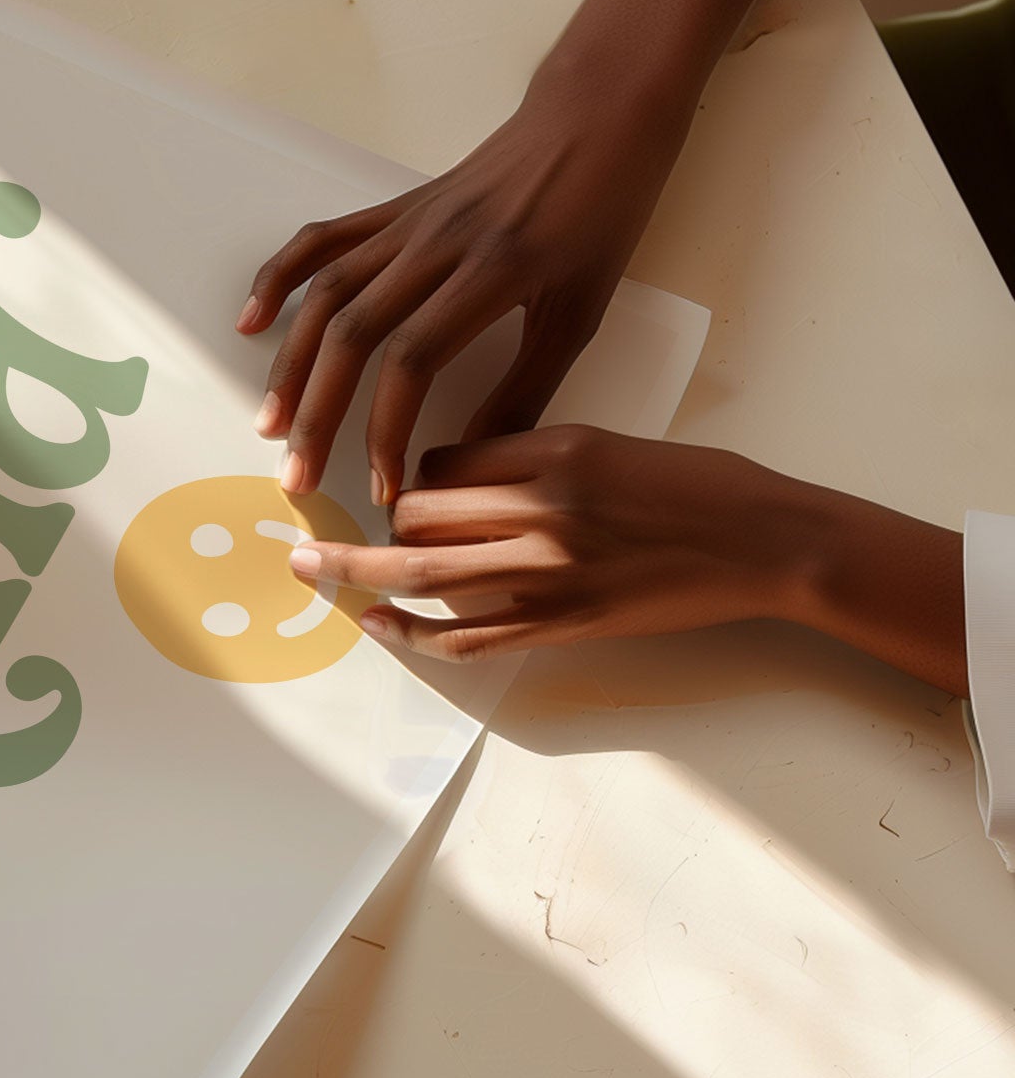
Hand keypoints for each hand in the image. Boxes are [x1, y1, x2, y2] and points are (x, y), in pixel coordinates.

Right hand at [237, 72, 685, 502]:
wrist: (595, 116)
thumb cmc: (601, 214)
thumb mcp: (580, 310)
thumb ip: (526, 387)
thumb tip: (474, 456)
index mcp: (491, 271)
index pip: (413, 360)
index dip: (387, 430)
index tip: (384, 487)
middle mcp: (436, 244)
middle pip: (353, 334)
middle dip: (319, 413)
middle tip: (298, 474)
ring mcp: (408, 222)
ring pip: (327, 295)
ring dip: (291, 364)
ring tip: (270, 422)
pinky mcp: (395, 208)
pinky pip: (323, 242)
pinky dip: (280, 279)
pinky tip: (252, 322)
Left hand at [289, 427, 967, 694]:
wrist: (766, 543)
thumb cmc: (694, 484)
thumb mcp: (605, 441)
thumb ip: (527, 453)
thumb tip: (447, 473)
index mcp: (553, 451)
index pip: (444, 460)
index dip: (412, 475)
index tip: (401, 486)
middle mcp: (542, 511)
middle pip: (419, 514)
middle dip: (378, 524)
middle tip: (330, 527)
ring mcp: (549, 574)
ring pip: (425, 574)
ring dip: (360, 573)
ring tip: (311, 570)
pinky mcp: (562, 624)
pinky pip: (466, 635)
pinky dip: (410, 632)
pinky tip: (373, 624)